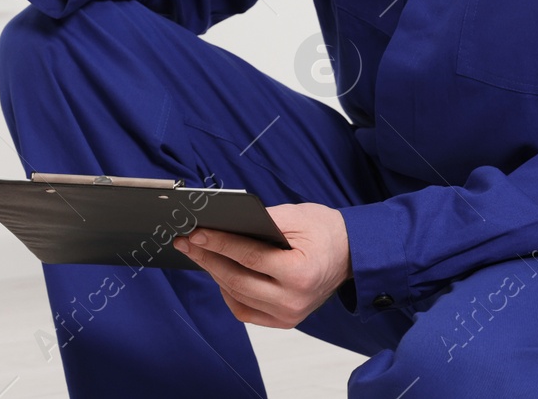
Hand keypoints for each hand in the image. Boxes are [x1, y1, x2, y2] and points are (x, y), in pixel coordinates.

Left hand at [173, 203, 351, 328]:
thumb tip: (221, 222)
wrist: (351, 254)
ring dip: (214, 274)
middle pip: (237, 280)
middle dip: (207, 258)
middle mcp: (293, 301)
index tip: (195, 233)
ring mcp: (289, 315)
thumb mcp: (296, 216)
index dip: (219, 244)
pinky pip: (245, 311)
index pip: (249, 258)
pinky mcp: (284, 321)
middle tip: (185, 242)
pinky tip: (220, 273)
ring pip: (237, 297)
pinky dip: (229, 293)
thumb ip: (260, 220)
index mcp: (300, 273)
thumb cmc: (325, 231)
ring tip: (199, 253)